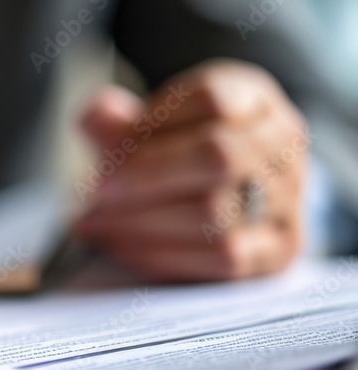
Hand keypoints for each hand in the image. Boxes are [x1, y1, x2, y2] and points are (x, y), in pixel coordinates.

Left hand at [75, 59, 307, 281]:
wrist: (216, 202)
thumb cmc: (170, 159)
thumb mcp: (141, 130)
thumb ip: (114, 121)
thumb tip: (95, 115)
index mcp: (253, 100)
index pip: (211, 100)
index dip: (153, 124)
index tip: (109, 143)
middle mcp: (282, 146)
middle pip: (218, 155)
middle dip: (147, 176)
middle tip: (98, 192)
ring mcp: (287, 200)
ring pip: (213, 211)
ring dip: (142, 220)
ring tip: (94, 223)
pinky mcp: (277, 251)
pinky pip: (221, 256)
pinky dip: (161, 253)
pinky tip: (121, 247)